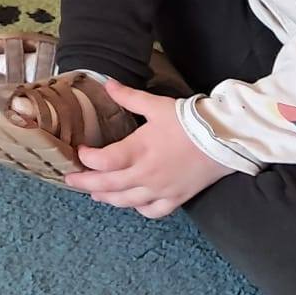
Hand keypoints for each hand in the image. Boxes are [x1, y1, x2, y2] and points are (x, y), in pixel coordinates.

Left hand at [65, 83, 231, 217]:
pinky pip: (152, 211)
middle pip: (108, 186)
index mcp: (138, 150)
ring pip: (126, 201)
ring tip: (95, 194)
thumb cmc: (188, 121)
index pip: (103, 162)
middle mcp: (146, 174)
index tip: (80, 151)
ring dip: (107, 198)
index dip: (87, 159)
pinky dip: (139, 208)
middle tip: (71, 180)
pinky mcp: (176, 198)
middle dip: (85, 183)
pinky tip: (132, 202)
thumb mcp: (156, 105)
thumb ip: (128, 96)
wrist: (224, 139)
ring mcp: (161, 190)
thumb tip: (107, 83)